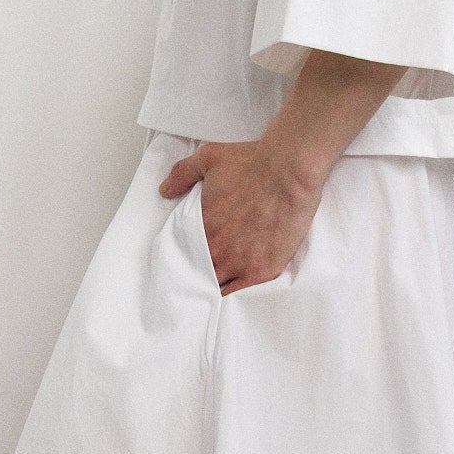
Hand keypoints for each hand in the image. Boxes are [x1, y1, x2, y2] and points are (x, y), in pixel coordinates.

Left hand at [158, 139, 322, 293]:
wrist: (288, 171)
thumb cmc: (253, 163)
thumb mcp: (208, 159)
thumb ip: (182, 174)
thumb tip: (165, 190)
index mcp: (201, 225)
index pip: (184, 251)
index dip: (187, 256)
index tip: (190, 259)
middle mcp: (216, 248)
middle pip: (199, 272)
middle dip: (200, 272)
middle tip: (204, 274)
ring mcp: (239, 262)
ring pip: (218, 285)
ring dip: (217, 284)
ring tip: (217, 288)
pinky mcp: (262, 270)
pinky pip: (242, 294)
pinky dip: (236, 295)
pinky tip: (235, 294)